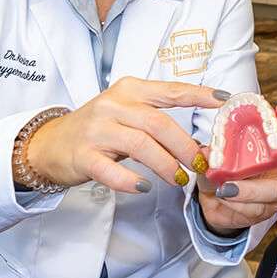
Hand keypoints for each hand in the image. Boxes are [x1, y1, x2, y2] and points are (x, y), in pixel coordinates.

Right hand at [23, 77, 226, 192]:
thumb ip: (159, 122)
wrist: (50, 144)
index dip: (200, 94)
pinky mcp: (83, 155)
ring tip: (179, 179)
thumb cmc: (99, 130)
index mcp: (130, 90)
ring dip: (165, 164)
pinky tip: (144, 187)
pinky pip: (111, 170)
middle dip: (185, 145)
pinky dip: (130, 180)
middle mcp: (113, 105)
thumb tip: (200, 145)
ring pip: (140, 145)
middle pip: (158, 123)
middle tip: (200, 164)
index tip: (226, 100)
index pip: (171, 90)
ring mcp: (96, 130)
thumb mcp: (128, 114)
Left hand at [195, 101, 276, 235]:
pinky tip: (223, 198)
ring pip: (275, 190)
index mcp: (274, 144)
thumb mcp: (216, 155)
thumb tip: (207, 153)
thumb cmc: (224, 169)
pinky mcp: (267, 210)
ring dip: (251, 189)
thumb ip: (213, 152)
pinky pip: (257, 209)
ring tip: (226, 188)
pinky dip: (237, 204)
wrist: (216, 200)